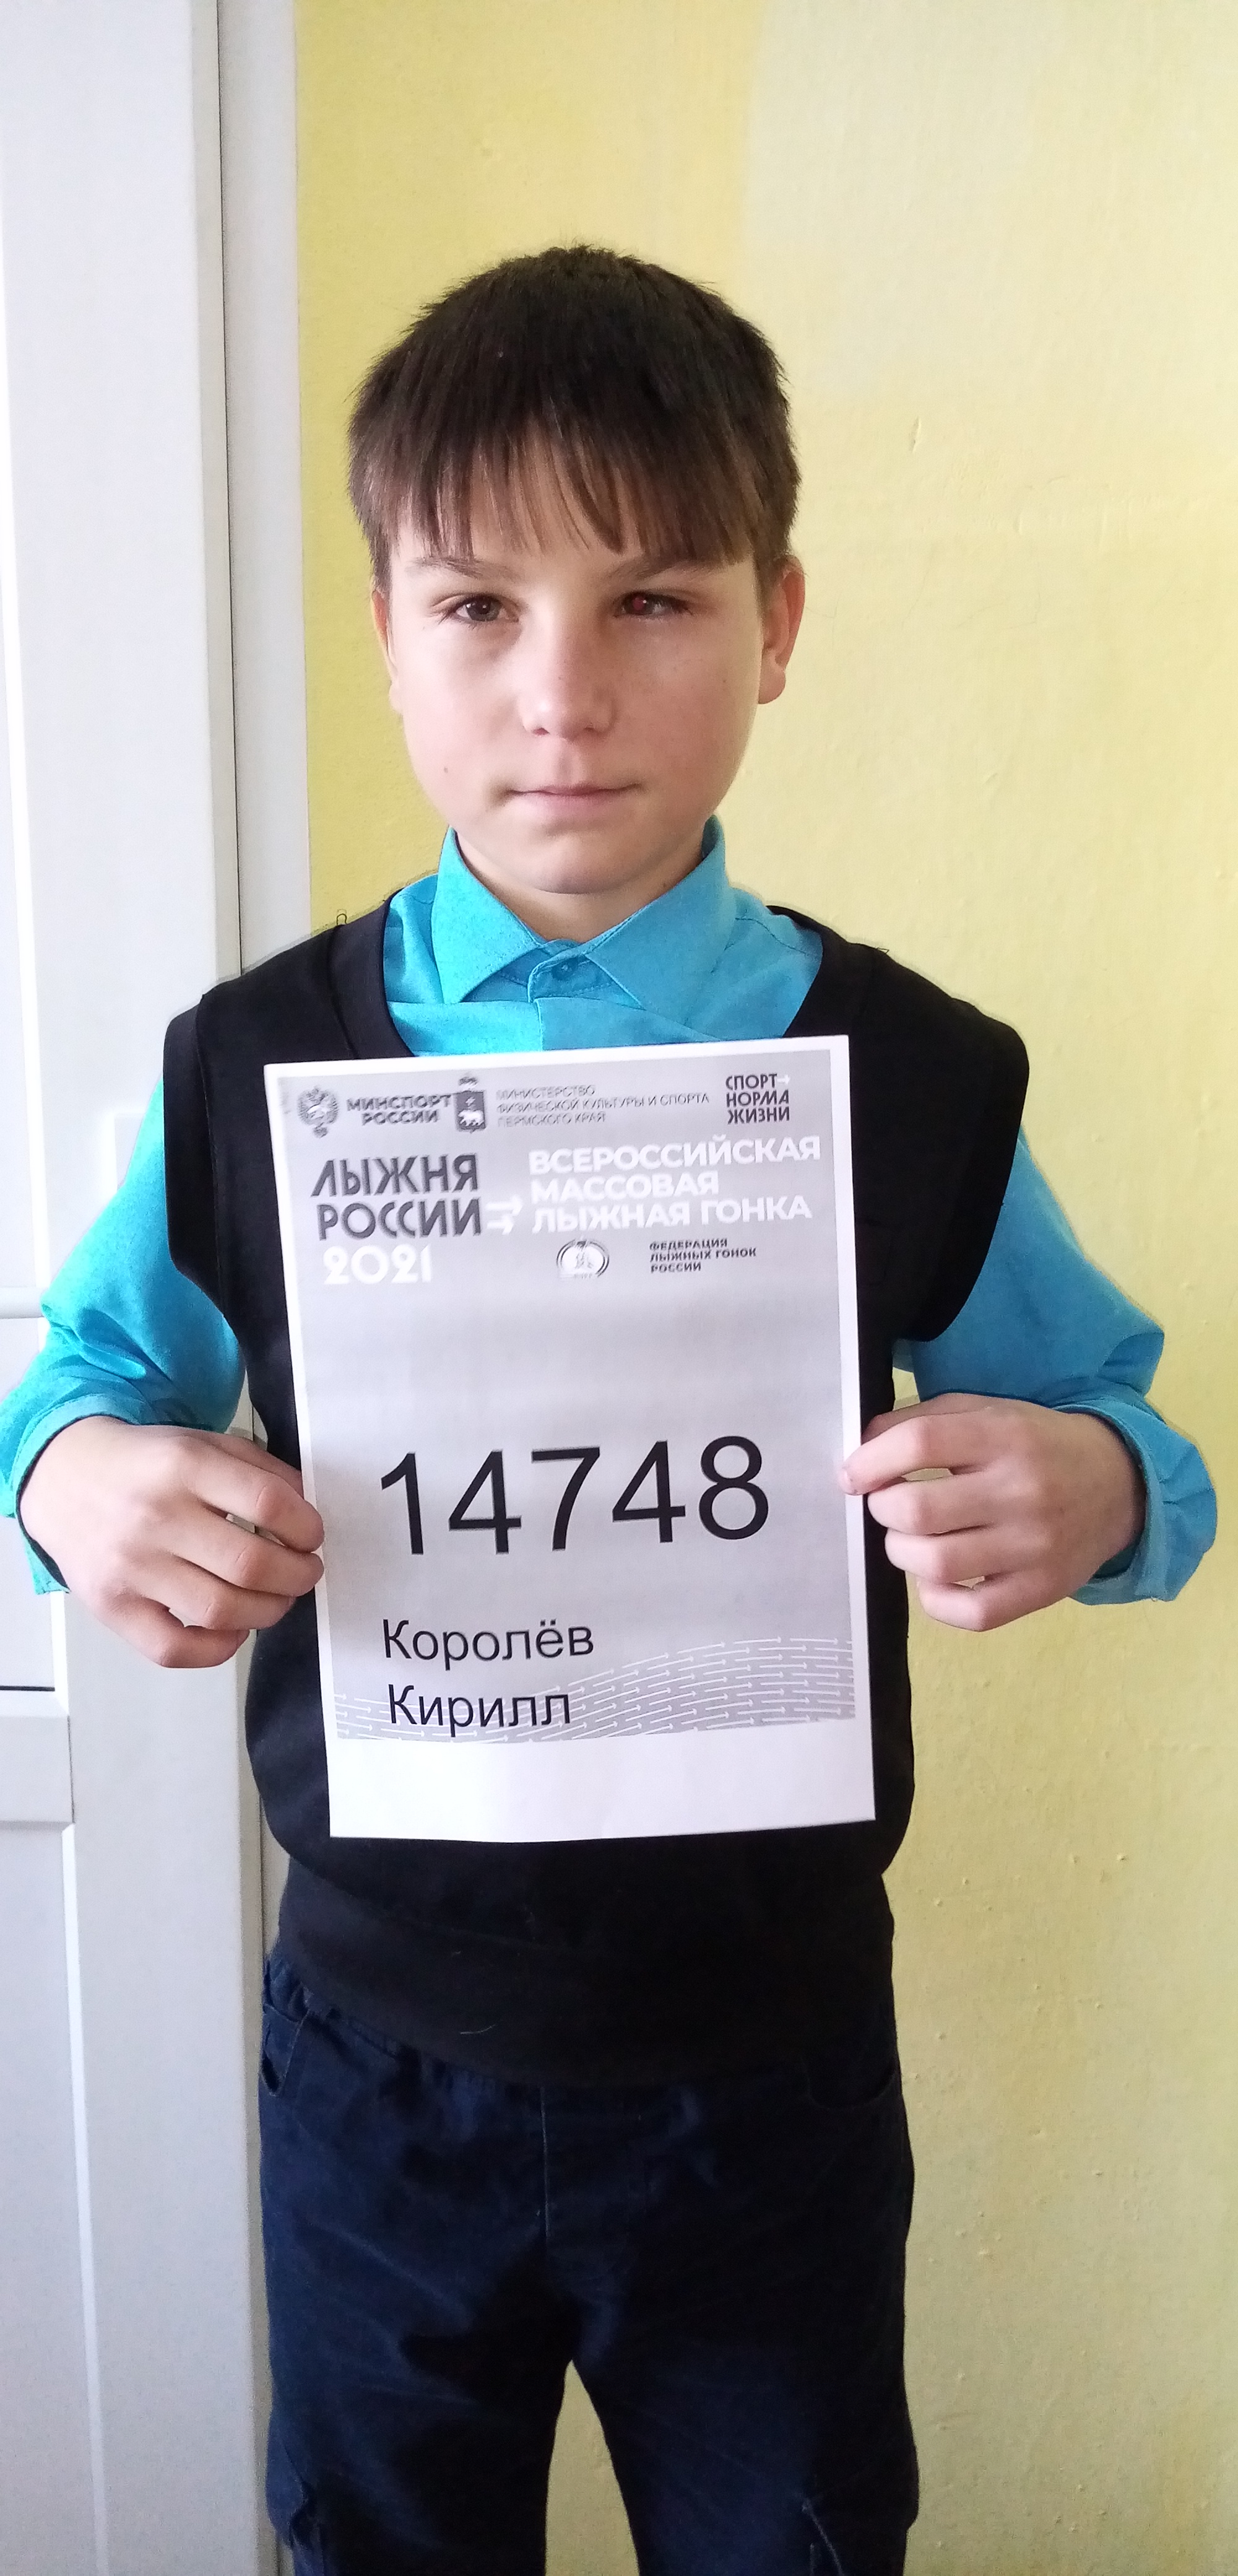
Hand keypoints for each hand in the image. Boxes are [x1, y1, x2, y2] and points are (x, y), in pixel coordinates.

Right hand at [20, 1416, 323, 1668]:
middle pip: (251, 1565)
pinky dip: (218, 1648)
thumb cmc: (145, 1465)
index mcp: (183, 1466)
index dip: (306, 1526)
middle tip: (304, 1571)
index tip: (311, 1535)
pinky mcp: (113, 1608)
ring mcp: (130, 1569)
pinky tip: (233, 1627)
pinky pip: (175, 1649)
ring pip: (221, 1611)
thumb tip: (306, 1515)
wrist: (63, 1478)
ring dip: (268, 1611)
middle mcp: (155, 1518)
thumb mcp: (203, 1444)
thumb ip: (260, 1471)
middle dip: (298, 1575)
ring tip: (275, 1597)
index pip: (268, 1503)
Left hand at [840, 1391, 1144, 1631]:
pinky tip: (937, 1578)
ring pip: (937, 1564)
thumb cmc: (1035, 1445)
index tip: (852, 1475)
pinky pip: (971, 1612)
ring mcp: (1035, 1546)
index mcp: (1005, 1436)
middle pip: (918, 1510)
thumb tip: (860, 1451)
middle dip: (883, 1509)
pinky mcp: (1042, 1589)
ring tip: (911, 1539)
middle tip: (889, 1506)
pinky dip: (936, 1600)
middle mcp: (1023, 1490)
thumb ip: (923, 1421)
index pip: (920, 1443)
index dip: (870, 1460)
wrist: (1118, 1484)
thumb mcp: (987, 1412)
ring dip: (903, 1552)